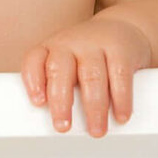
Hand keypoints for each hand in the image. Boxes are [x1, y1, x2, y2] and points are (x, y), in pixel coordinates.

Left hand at [22, 16, 152, 136]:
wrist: (124, 26)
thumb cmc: (90, 55)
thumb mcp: (68, 62)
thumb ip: (59, 86)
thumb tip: (60, 123)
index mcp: (52, 48)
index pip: (34, 60)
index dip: (33, 81)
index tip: (38, 103)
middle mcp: (70, 43)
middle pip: (60, 70)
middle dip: (61, 101)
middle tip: (63, 127)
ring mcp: (96, 44)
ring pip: (92, 76)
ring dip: (94, 108)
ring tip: (97, 130)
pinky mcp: (121, 49)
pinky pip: (120, 75)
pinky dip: (121, 99)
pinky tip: (121, 115)